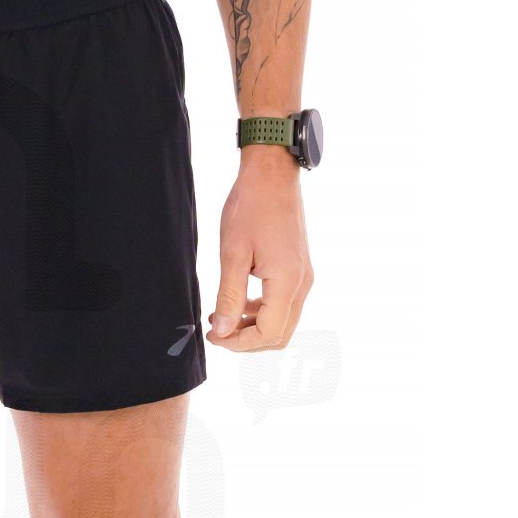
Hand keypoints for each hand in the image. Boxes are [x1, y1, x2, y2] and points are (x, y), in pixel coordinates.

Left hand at [207, 152, 313, 351]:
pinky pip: (284, 304)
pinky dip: (261, 312)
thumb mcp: (232, 254)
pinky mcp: (298, 269)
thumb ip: (229, 297)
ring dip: (253, 327)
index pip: (268, 334)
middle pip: (279, 335)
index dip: (238, 343)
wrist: (272, 174)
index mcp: (287, 282)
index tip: (213, 336)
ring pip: (283, 322)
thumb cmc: (251, 207)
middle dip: (246, 341)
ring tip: (222, 318)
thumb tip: (223, 332)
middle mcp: (302, 284)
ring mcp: (303, 277)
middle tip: (217, 332)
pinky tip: (238, 303)